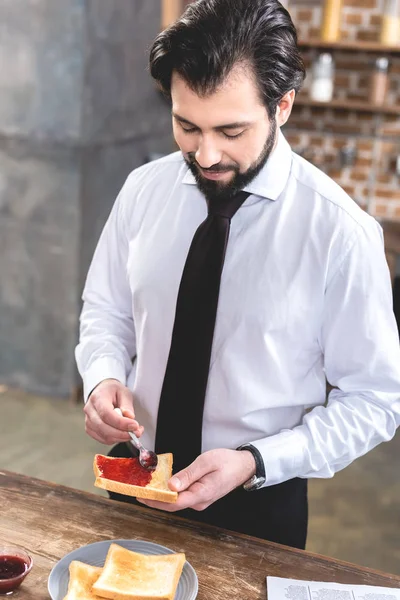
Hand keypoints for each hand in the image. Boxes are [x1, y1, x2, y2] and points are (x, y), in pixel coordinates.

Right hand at [83, 378, 143, 444]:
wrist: (103, 392)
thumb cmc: (113, 391)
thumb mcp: (124, 392)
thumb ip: (127, 405)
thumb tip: (130, 417)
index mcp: (97, 398)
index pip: (106, 414)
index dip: (121, 423)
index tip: (135, 425)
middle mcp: (89, 410)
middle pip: (103, 427)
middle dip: (122, 433)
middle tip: (137, 432)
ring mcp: (88, 421)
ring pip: (104, 436)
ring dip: (121, 437)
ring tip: (134, 432)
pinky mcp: (90, 429)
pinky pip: (103, 439)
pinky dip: (116, 439)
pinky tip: (124, 433)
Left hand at [137, 448, 255, 511]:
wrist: (244, 465)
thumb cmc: (227, 462)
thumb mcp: (206, 462)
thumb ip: (188, 474)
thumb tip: (171, 486)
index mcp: (202, 494)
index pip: (174, 503)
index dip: (155, 501)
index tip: (140, 495)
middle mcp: (200, 502)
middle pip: (172, 505)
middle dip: (153, 499)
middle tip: (136, 490)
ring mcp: (200, 500)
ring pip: (176, 502)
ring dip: (160, 496)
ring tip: (144, 487)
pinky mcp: (199, 496)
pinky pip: (181, 497)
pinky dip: (169, 493)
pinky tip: (160, 485)